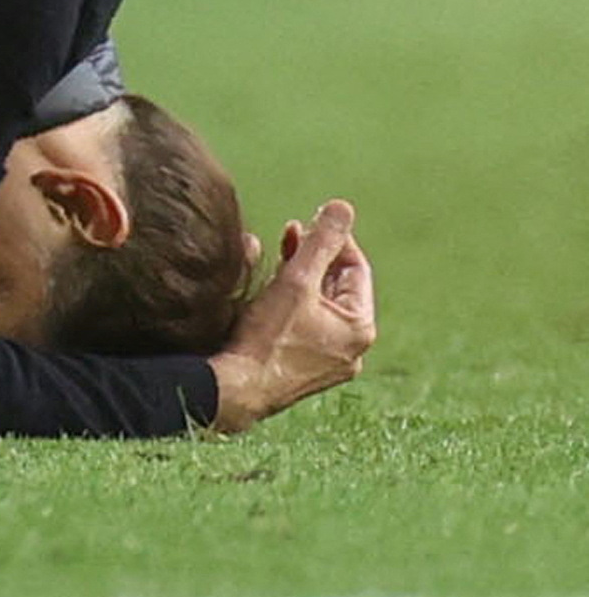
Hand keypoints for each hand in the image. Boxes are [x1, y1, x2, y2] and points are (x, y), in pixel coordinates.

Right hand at [208, 200, 376, 433]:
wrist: (236, 390)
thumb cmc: (267, 337)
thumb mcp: (296, 280)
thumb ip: (320, 241)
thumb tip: (343, 206)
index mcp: (360, 328)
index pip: (355, 268)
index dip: (334, 239)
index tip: (309, 220)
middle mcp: (352, 349)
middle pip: (336, 288)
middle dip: (313, 257)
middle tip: (290, 233)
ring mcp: (329, 363)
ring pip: (320, 308)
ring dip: (301, 280)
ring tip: (276, 258)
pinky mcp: (304, 371)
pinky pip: (306, 328)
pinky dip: (292, 306)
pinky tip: (269, 295)